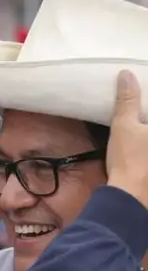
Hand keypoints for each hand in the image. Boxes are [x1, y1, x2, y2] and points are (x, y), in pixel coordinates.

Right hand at [107, 70, 147, 208]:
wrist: (131, 196)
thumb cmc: (130, 159)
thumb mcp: (124, 126)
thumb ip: (127, 100)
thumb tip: (126, 74)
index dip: (147, 103)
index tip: (144, 107)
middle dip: (146, 115)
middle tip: (142, 114)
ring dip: (145, 129)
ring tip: (140, 126)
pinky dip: (147, 147)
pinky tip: (143, 146)